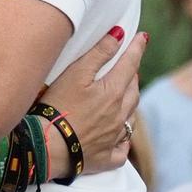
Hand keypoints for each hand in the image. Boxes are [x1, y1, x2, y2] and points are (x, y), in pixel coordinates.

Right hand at [41, 28, 145, 176]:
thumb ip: (99, 53)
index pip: (130, 65)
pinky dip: (123, 139)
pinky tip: (120, 136)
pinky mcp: (106, 157)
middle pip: (133, 91)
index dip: (137, 49)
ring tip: (125, 95)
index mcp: (113, 92)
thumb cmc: (58, 106)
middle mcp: (119, 115)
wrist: (49, 147)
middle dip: (133, 76)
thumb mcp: (76, 73)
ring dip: (130, 103)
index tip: (143, 37)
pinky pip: (122, 148)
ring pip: (130, 117)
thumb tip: (119, 34)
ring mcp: (114, 138)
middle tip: (130, 67)